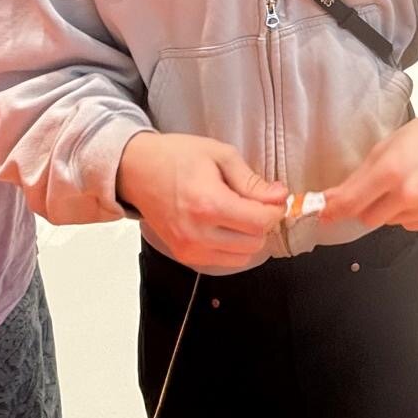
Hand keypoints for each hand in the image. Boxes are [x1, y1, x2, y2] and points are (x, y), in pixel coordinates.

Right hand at [116, 133, 285, 269]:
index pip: (260, 222)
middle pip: (254, 242)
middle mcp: (198, 233)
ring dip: (249, 237)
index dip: (275, 210)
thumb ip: (251, 181)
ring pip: (242, 257)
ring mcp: (189, 249)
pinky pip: (223, 261)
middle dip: (262, 223)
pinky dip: (232, 247)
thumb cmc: (177, 157)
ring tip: (239, 213)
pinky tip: (225, 225)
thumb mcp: (220, 155)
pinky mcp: (184, 256)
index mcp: (208, 204)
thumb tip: (279, 196)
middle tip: (256, 202)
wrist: (137, 171)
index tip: (275, 197)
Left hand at [320, 100, 417, 229]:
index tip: (324, 213)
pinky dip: (408, 213)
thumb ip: (356, 180)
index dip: (333, 210)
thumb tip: (331, 202)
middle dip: (366, 207)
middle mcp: (409, 194)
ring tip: (405, 185)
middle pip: (367, 219)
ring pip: (388, 222)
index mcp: (391, 171)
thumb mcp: (383, 149)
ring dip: (389, 209)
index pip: (351, 203)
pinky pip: (408, 224)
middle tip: (377, 188)